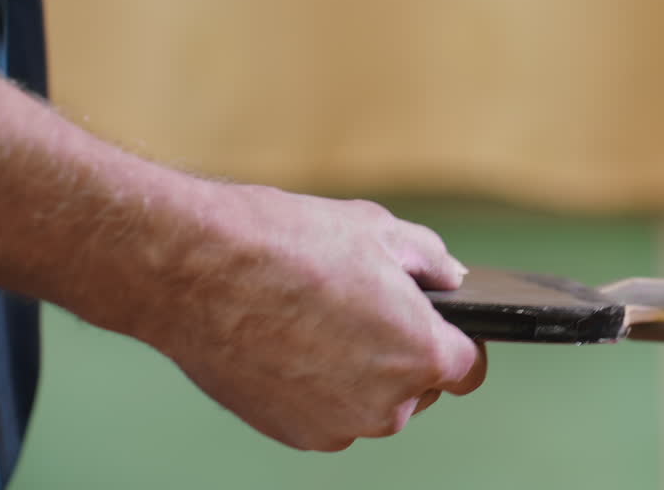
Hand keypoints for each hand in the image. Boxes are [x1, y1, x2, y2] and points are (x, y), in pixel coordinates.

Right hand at [145, 184, 485, 450]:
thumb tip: (451, 279)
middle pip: (419, 387)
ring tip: (318, 318)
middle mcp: (386, 405)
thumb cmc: (288, 244)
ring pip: (370, 402)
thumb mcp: (379, 230)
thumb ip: (433, 262)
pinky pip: (327, 412)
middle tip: (362, 305)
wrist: (196, 270)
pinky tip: (288, 341)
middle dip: (402, 351)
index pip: (468, 366)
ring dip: (359, 371)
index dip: (455, 339)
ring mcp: (338, 426)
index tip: (435, 322)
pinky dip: (318, 386)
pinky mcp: (293, 433)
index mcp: (420, 353)